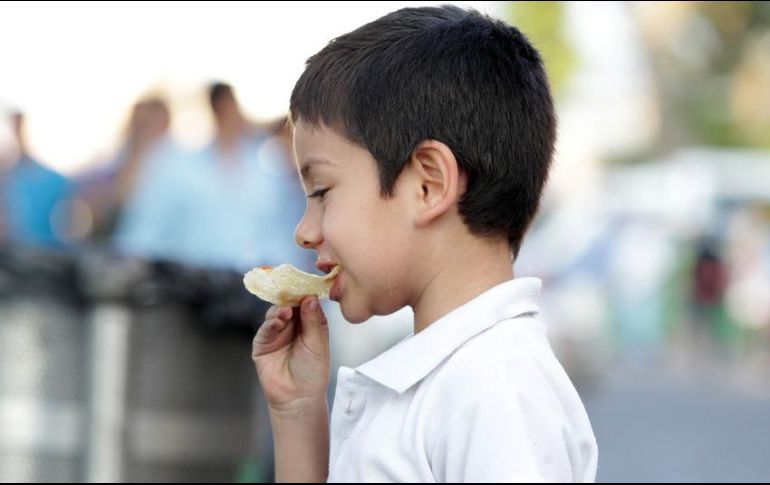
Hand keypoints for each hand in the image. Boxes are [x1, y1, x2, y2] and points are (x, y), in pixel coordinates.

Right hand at [252, 296, 329, 411]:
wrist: (298, 398)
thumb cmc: (313, 372)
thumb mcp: (318, 343)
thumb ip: (314, 321)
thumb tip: (310, 297)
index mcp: (310, 323)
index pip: (306, 302)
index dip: (305, 293)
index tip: (305, 284)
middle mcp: (293, 326)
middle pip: (289, 304)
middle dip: (290, 297)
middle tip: (292, 291)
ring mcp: (277, 333)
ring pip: (276, 313)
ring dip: (281, 310)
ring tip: (286, 312)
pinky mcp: (263, 344)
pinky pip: (265, 329)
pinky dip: (271, 322)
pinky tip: (278, 321)